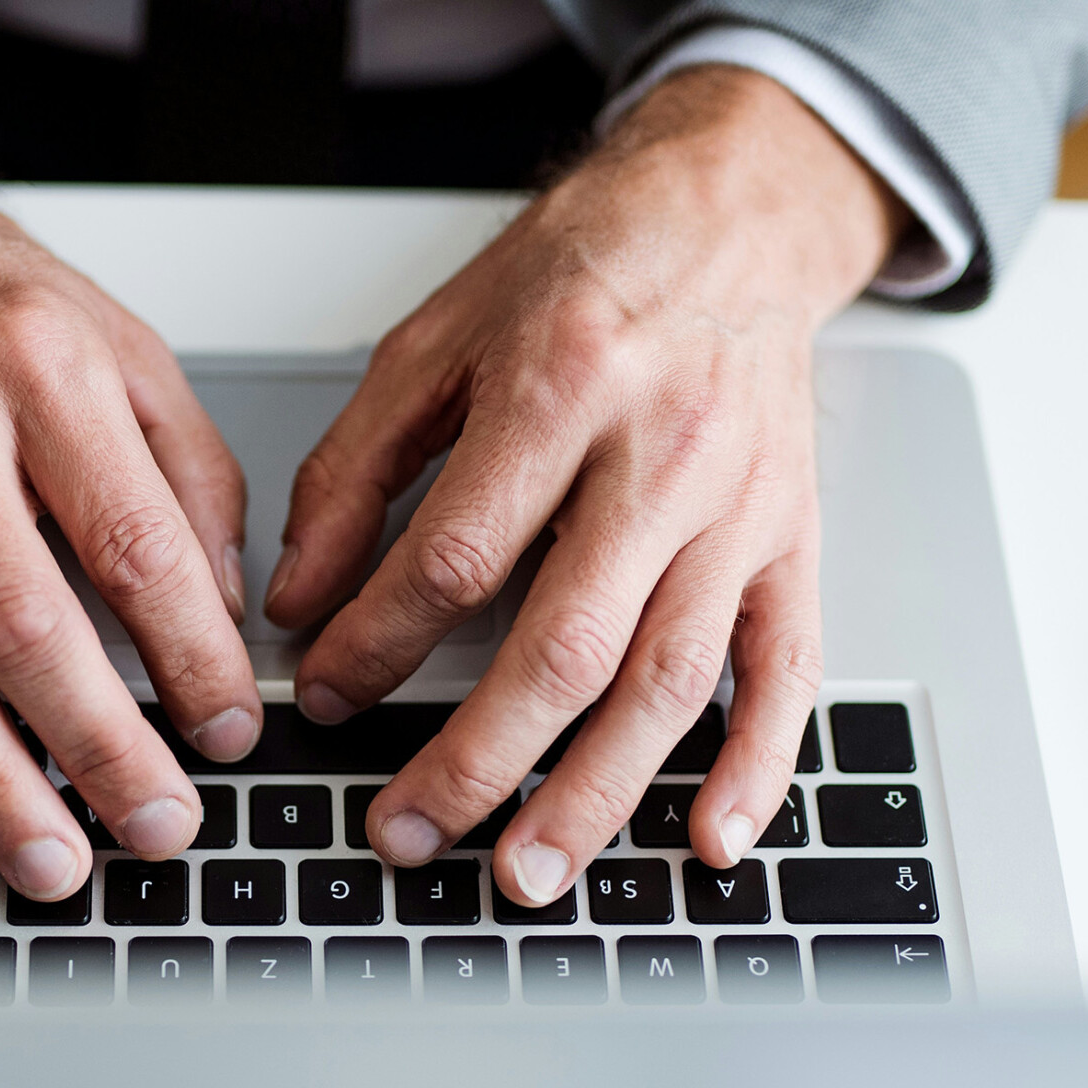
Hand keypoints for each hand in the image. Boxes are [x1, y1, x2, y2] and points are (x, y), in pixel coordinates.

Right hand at [0, 85, 261, 898]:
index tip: (228, 730)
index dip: (191, 658)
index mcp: (42, 369)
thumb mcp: (114, 338)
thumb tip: (221, 609)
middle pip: (25, 625)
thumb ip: (186, 470)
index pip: (135, 544)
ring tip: (52, 864)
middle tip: (158, 826)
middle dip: (102, 749)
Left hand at [263, 67, 903, 905]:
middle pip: (567, 642)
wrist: (734, 214)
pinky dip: (756, 766)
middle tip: (407, 830)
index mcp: (563, 386)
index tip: (325, 697)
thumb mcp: (437, 338)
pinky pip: (786, 668)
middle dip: (478, 759)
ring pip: (670, 679)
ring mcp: (740, 509)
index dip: (378, 641)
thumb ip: (356, 469)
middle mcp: (663, 454)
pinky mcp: (792, 541)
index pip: (459, 554)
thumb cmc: (584, 271)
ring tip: (528, 874)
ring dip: (596, 793)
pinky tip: (707, 838)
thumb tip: (295, 596)